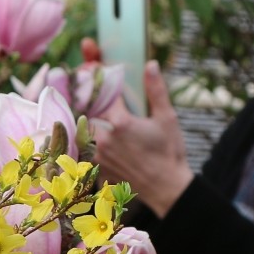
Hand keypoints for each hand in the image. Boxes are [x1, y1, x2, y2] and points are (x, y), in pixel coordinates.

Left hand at [92, 60, 193, 216]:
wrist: (167, 188)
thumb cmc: (170, 152)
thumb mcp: (167, 118)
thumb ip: (156, 90)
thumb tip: (151, 64)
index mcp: (121, 123)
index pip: (104, 93)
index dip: (100, 78)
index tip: (96, 67)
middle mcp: (105, 138)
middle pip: (87, 111)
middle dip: (89, 98)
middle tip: (88, 86)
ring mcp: (99, 155)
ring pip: (84, 130)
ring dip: (86, 119)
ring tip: (88, 109)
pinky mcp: (98, 168)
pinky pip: (85, 149)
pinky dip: (88, 139)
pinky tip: (94, 134)